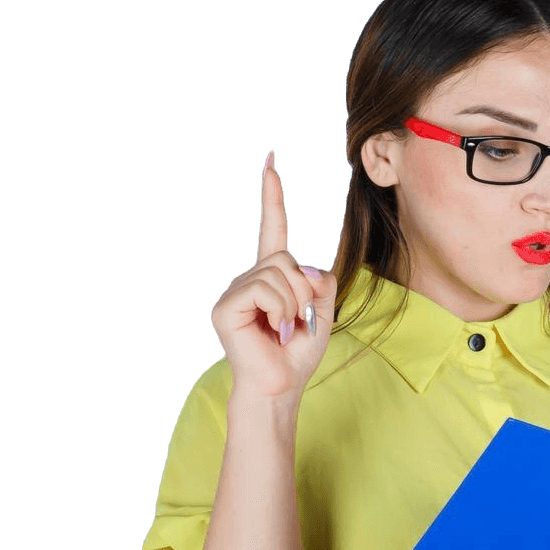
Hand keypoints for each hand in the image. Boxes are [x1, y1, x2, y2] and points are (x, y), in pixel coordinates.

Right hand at [210, 150, 338, 403]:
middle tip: (298, 322)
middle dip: (304, 290)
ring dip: (294, 304)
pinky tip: (274, 330)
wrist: (280, 387)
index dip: (273, 197)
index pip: (273, 229)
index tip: (270, 162)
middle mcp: (248, 277)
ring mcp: (234, 291)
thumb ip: (322, 283)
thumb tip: (307, 268)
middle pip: (286, 256)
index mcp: (271, 276)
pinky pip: (265, 289)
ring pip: (278, 272)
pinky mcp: (226, 306)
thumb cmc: (298, 355)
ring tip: (285, 329)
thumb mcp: (323, 313)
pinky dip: (280, 310)